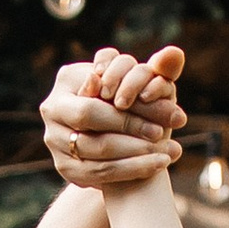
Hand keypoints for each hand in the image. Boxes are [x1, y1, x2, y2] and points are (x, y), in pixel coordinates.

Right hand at [39, 44, 186, 192]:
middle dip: (129, 123)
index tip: (158, 100)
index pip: (99, 84)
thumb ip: (158, 70)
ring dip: (134, 151)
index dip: (127, 92)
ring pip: (95, 148)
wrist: (110, 138)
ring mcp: (54, 139)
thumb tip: (176, 55)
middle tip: (160, 131)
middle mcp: (53, 107)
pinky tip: (157, 166)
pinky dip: (131, 169)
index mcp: (68, 78)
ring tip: (166, 152)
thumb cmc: (128, 102)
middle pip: (90, 115)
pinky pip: (98, 172)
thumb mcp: (141, 84)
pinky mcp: (64, 167)